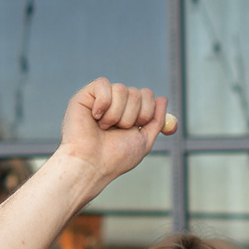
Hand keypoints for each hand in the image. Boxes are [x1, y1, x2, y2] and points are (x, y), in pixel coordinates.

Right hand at [57, 78, 171, 192]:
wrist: (92, 165)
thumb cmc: (115, 158)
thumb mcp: (144, 141)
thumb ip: (156, 121)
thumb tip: (163, 98)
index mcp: (130, 113)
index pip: (147, 95)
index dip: (147, 111)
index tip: (137, 127)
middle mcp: (116, 104)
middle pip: (136, 92)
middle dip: (131, 116)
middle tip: (118, 130)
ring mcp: (101, 99)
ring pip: (121, 89)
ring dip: (116, 114)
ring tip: (104, 128)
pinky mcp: (85, 95)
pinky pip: (103, 84)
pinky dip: (102, 103)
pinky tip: (95, 117)